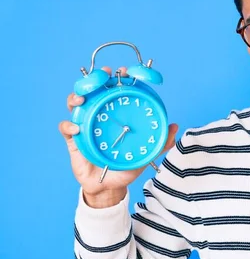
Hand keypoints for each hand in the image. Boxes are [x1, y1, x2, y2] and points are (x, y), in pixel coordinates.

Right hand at [59, 66, 178, 207]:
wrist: (110, 186)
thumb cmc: (126, 166)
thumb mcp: (145, 153)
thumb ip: (161, 141)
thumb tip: (175, 127)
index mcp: (115, 115)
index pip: (114, 91)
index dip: (117, 79)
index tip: (124, 71)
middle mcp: (98, 116)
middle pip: (91, 91)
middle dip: (93, 79)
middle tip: (101, 75)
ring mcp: (84, 126)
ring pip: (74, 104)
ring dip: (75, 97)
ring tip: (81, 99)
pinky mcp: (73, 140)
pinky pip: (66, 128)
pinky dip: (69, 126)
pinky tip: (77, 130)